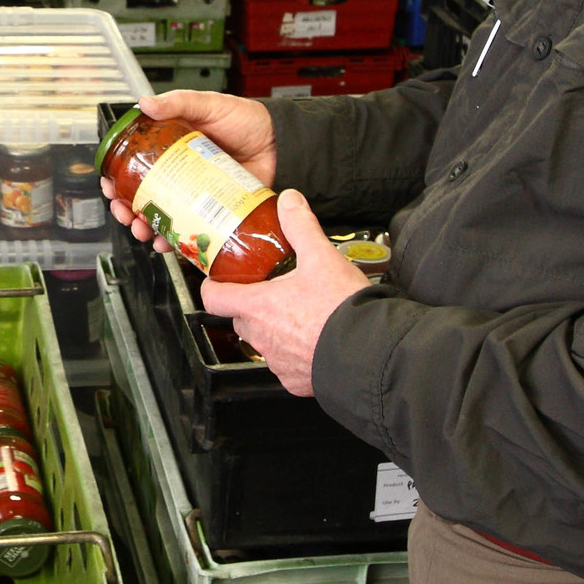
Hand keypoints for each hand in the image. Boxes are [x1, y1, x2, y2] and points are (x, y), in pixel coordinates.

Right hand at [103, 91, 277, 247]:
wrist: (281, 143)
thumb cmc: (247, 120)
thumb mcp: (210, 105)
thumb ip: (180, 102)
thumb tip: (145, 103)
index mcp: (172, 147)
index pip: (135, 164)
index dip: (117, 176)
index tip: (108, 184)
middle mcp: (180, 174)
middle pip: (142, 195)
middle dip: (126, 208)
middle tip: (123, 212)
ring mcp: (196, 194)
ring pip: (162, 216)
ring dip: (145, 227)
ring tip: (142, 230)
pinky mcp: (213, 211)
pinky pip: (189, 229)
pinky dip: (175, 239)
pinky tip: (166, 242)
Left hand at [198, 193, 370, 395]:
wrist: (370, 352)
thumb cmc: (341, 310)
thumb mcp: (321, 257)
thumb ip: (300, 226)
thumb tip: (289, 202)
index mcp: (257, 307)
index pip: (212, 298)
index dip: (213, 286)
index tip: (220, 279)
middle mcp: (261, 337)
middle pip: (241, 318)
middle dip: (254, 304)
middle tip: (275, 290)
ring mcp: (277, 362)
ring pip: (265, 342)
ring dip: (277, 328)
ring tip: (303, 313)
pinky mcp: (295, 380)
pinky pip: (287, 364)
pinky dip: (296, 352)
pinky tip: (316, 338)